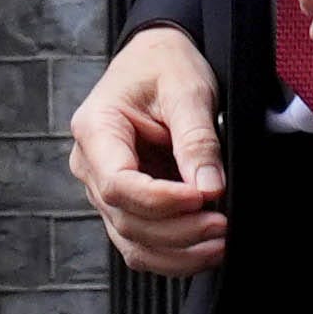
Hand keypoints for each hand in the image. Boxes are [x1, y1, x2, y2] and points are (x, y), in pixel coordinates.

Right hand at [69, 26, 228, 276]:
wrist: (157, 59)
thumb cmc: (165, 65)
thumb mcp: (187, 90)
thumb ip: (196, 139)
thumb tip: (210, 187)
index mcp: (96, 129)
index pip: (118, 183)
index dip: (160, 200)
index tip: (202, 198)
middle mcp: (90, 165)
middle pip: (126, 219)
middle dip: (177, 231)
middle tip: (223, 224)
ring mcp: (105, 189)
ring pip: (132, 241)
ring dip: (177, 252)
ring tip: (220, 243)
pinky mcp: (126, 203)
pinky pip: (142, 242)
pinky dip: (173, 254)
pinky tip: (205, 250)